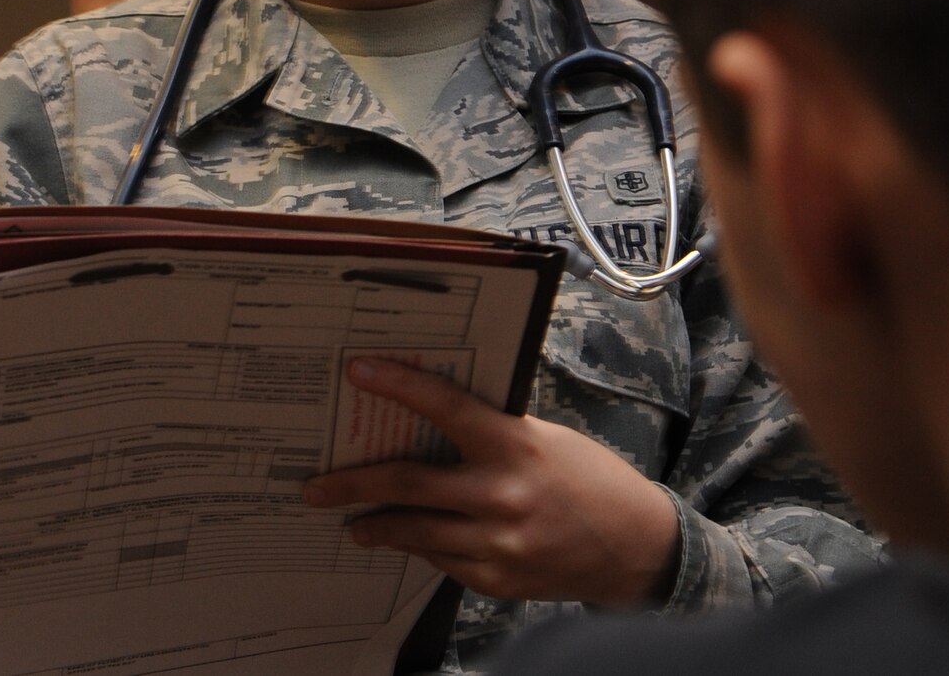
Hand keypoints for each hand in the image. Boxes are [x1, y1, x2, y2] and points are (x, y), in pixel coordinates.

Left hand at [304, 357, 680, 607]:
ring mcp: (496, 543)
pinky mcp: (495, 579)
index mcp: (515, 445)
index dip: (398, 385)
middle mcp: (501, 494)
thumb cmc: (590, 480)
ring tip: (352, 523)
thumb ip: (494, 433)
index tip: (358, 370)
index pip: (445, 406)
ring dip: (376, 526)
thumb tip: (434, 419)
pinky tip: (410, 541)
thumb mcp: (545, 439)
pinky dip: (422, 547)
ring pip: (414, 532)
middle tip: (314, 487)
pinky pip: (441, 560)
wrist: (634, 546)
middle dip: (352, 484)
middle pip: (407, 484)